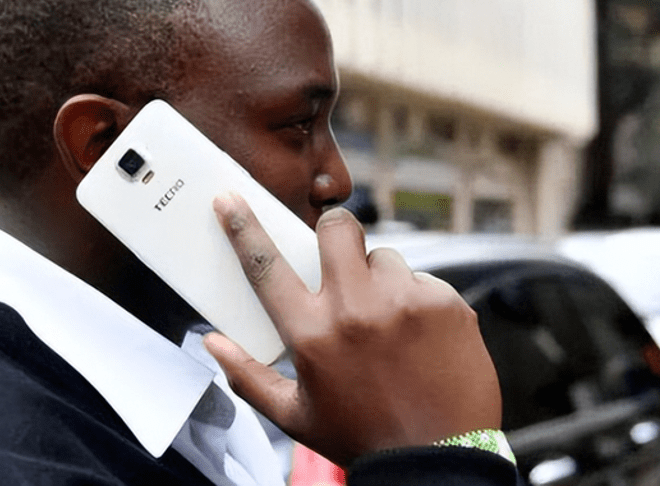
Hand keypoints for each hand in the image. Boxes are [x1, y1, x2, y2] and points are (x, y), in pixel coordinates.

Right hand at [204, 193, 501, 466]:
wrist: (439, 463)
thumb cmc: (363, 438)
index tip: (230, 199)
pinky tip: (421, 337)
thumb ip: (248, 377)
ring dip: (380, 279)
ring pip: (385, 257)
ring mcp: (406, 301)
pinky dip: (418, 301)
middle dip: (333, 232)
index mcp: (312, 333)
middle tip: (339, 257)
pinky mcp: (446, 304)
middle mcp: (357, 308)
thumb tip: (213, 342)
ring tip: (388, 322)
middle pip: (337, 228)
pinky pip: (424, 281)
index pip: (266, 266)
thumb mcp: (295, 416)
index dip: (243, 227)